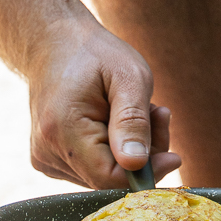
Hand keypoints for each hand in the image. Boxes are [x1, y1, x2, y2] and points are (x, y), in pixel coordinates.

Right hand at [28, 24, 180, 190]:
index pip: (109, 179)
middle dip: (144, 155)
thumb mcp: (129, 77)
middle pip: (109, 179)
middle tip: (159, 115)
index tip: (174, 155)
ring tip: (140, 111)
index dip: (147, 173)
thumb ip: (134, 121)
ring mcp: (46, 157)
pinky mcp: (50, 158)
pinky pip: (92, 168)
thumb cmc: (95, 54)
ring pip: (103, 175)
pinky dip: (114, 150)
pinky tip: (118, 120)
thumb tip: (137, 165)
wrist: (54, 41)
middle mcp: (47, 151)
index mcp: (62, 130)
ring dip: (131, 151)